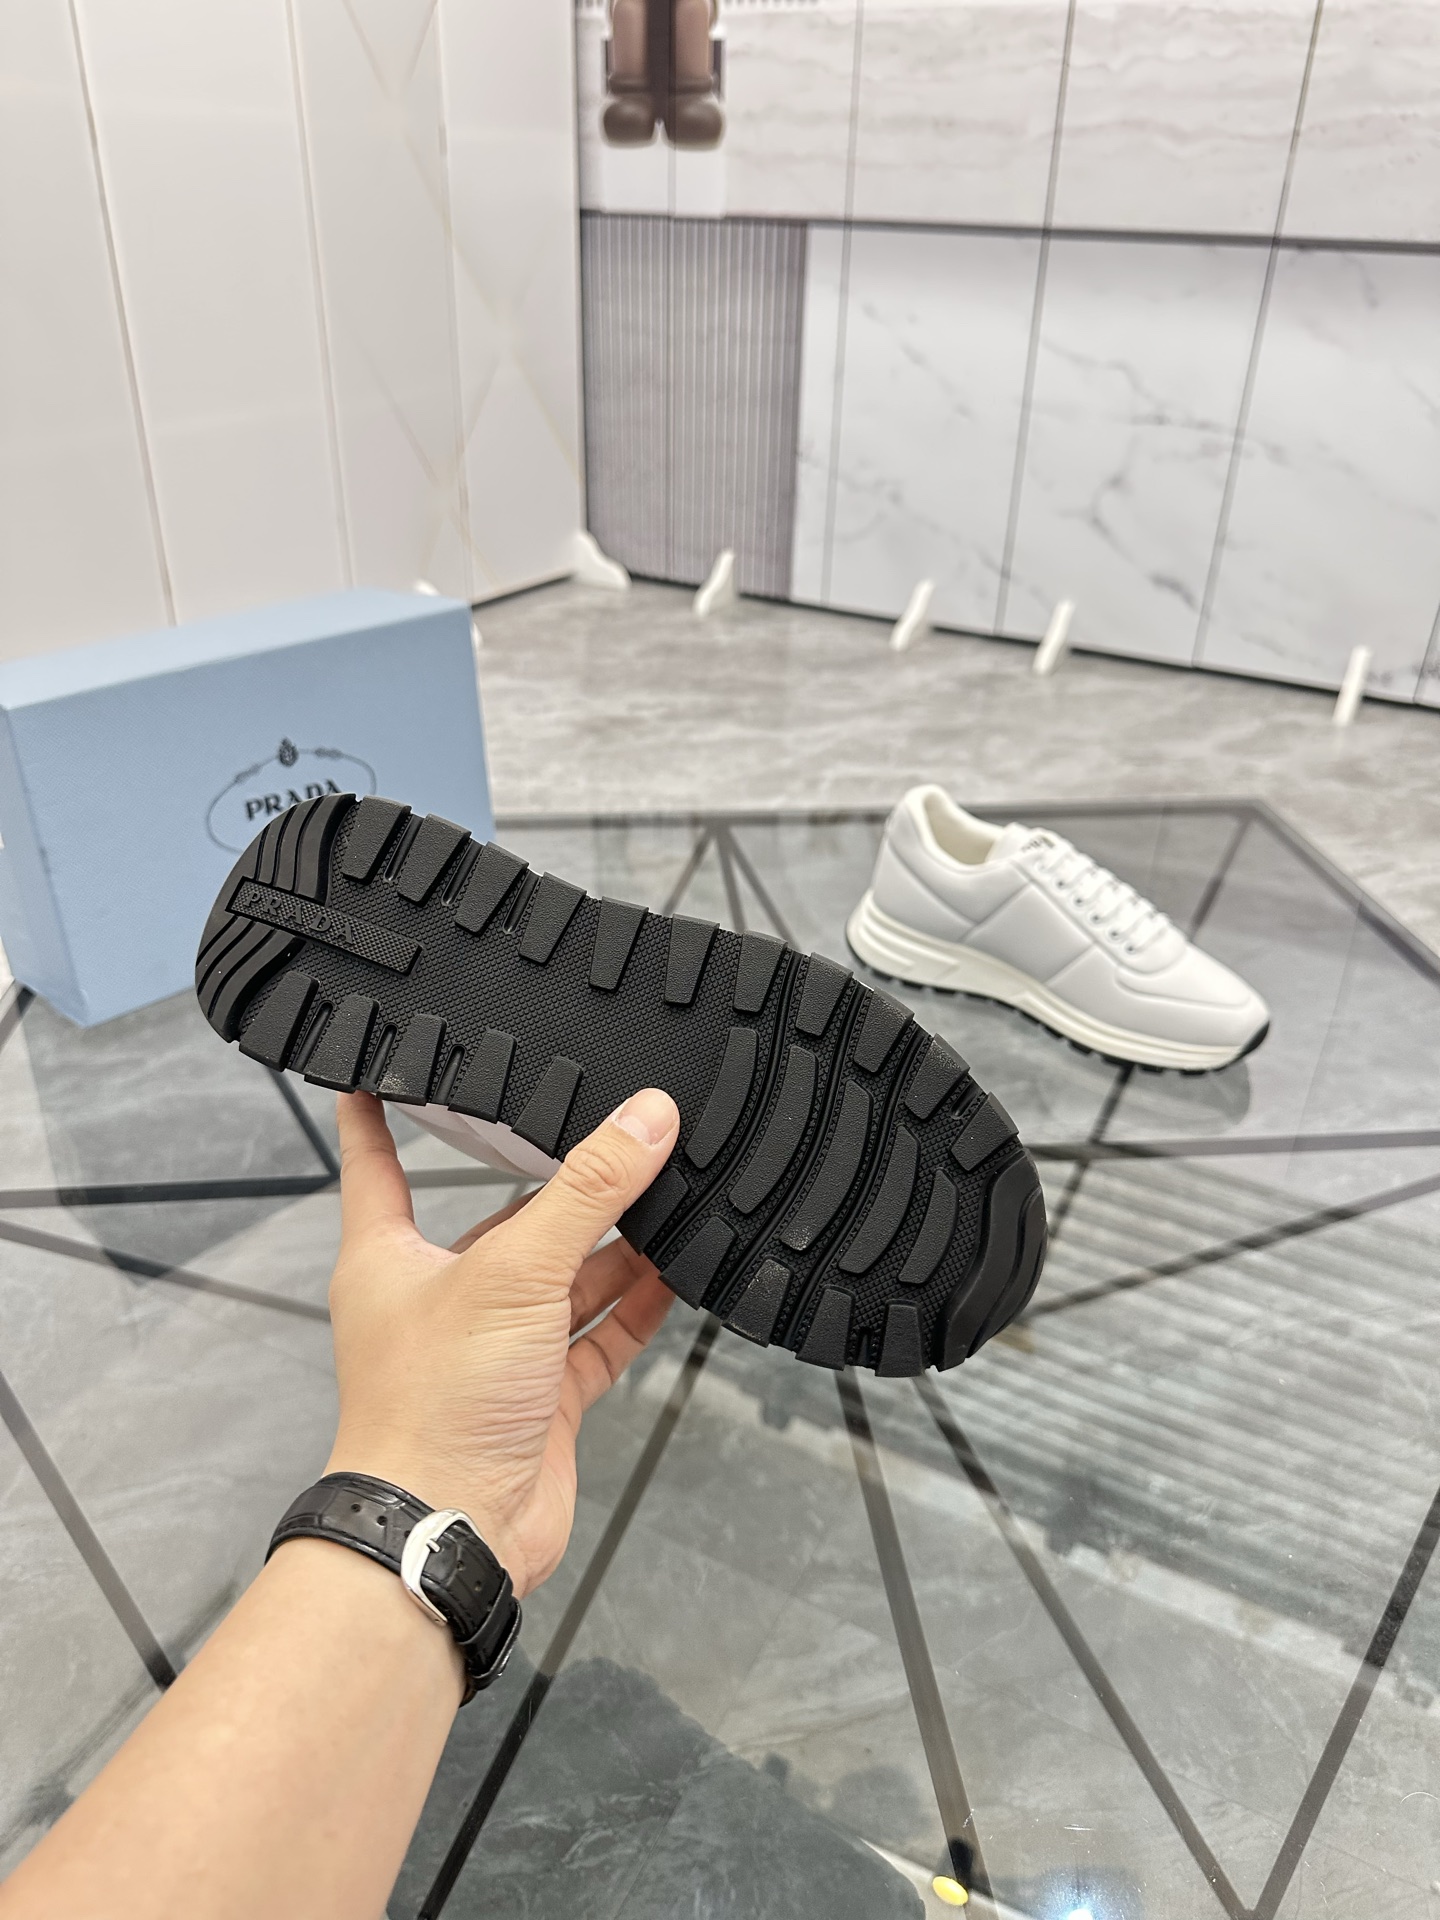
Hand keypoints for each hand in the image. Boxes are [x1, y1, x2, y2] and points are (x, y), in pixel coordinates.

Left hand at [323, 1087, 679, 1597]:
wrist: (451, 1531)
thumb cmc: (433, 1407)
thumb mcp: (515, 1272)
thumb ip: (588, 1193)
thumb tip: (647, 1118)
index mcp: (391, 1257)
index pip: (379, 1160)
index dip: (383, 1108)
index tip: (392, 1060)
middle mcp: (440, 1297)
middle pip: (503, 1221)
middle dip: (558, 1184)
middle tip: (609, 1124)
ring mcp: (493, 1350)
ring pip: (560, 1277)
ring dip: (612, 1244)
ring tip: (666, 1186)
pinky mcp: (540, 1397)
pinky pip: (596, 1336)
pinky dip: (634, 1306)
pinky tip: (675, 1270)